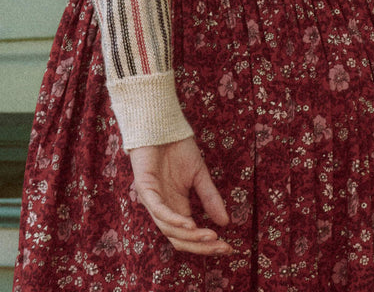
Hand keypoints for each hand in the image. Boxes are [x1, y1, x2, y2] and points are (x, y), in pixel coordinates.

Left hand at [128, 136, 232, 255]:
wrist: (162, 125)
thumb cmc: (177, 148)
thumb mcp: (199, 175)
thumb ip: (209, 198)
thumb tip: (225, 222)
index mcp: (176, 207)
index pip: (189, 236)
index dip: (207, 245)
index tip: (229, 248)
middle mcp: (163, 209)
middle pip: (179, 239)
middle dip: (201, 247)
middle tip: (223, 248)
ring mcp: (152, 200)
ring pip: (169, 229)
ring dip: (191, 237)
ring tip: (211, 236)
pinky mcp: (144, 188)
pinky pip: (159, 211)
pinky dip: (174, 220)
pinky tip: (190, 225)